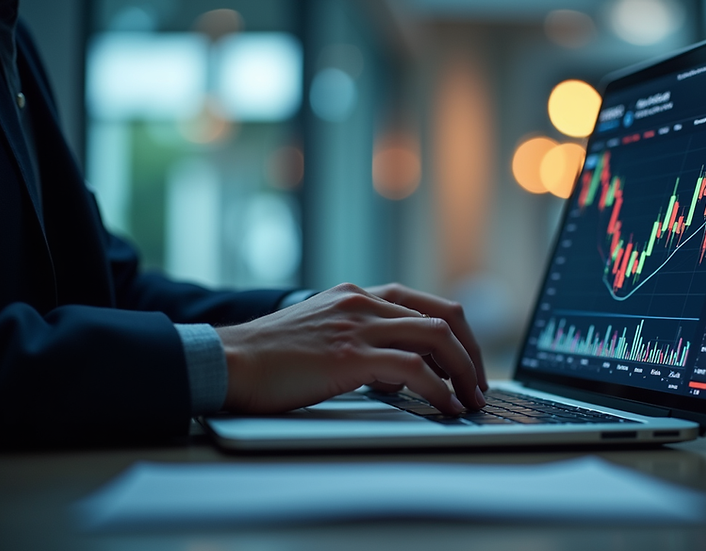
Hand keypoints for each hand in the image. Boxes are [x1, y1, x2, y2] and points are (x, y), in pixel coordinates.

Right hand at [216, 283, 486, 414]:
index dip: (459, 335)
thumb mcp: (323, 334)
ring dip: (464, 373)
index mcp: (359, 295)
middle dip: (471, 354)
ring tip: (471, 401)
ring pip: (437, 338)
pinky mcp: (350, 355)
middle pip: (444, 317)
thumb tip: (397, 375)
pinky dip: (440, 390)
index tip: (469, 364)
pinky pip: (414, 370)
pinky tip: (447, 407)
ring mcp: (358, 325)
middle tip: (478, 386)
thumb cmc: (269, 357)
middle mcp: (364, 302)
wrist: (227, 360)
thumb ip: (361, 341)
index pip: (429, 305)